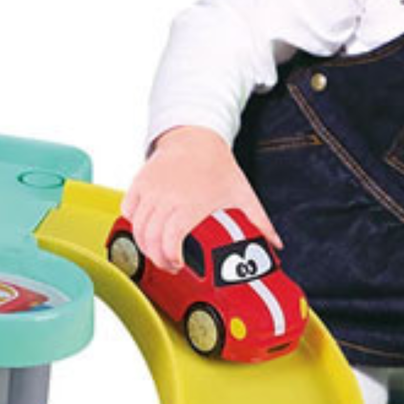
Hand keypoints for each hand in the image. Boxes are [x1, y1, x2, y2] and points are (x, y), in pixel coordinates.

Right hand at [121, 126, 280, 272]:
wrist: (196, 137)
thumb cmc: (218, 167)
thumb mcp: (243, 195)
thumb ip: (259, 223)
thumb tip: (275, 246)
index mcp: (192, 204)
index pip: (171, 239)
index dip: (171, 257)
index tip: (179, 265)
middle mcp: (168, 197)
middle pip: (151, 238)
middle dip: (158, 258)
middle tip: (170, 264)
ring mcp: (151, 190)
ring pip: (137, 227)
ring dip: (145, 245)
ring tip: (157, 252)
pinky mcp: (140, 183)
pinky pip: (128, 210)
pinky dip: (133, 223)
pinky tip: (145, 230)